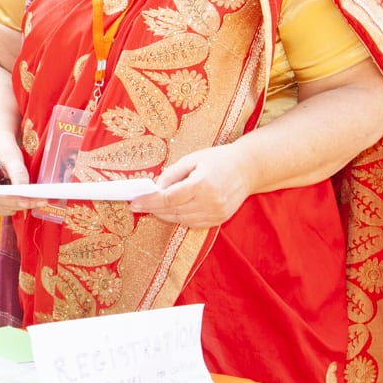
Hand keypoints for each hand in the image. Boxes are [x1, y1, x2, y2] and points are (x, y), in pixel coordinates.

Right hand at [0, 133, 46, 215]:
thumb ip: (18, 173)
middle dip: (22, 203)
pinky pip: (5, 209)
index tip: (30, 199)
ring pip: (4, 209)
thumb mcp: (11, 156)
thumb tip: (25, 190)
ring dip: (21, 206)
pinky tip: (29, 198)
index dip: (12, 198)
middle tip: (43, 201)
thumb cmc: (2, 149)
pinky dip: (18, 205)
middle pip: (1, 203)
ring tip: (39, 199)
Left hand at [131, 146, 250, 227]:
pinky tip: (172, 209)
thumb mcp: (192, 159)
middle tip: (137, 204)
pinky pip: (192, 223)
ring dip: (164, 214)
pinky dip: (179, 218)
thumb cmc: (218, 159)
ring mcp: (216, 213)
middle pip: (172, 211)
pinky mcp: (219, 220)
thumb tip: (154, 187)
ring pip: (181, 220)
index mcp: (202, 184)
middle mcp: (210, 202)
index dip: (149, 201)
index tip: (134, 202)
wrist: (249, 169)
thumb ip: (172, 174)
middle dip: (152, 209)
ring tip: (152, 206)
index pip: (168, 198)